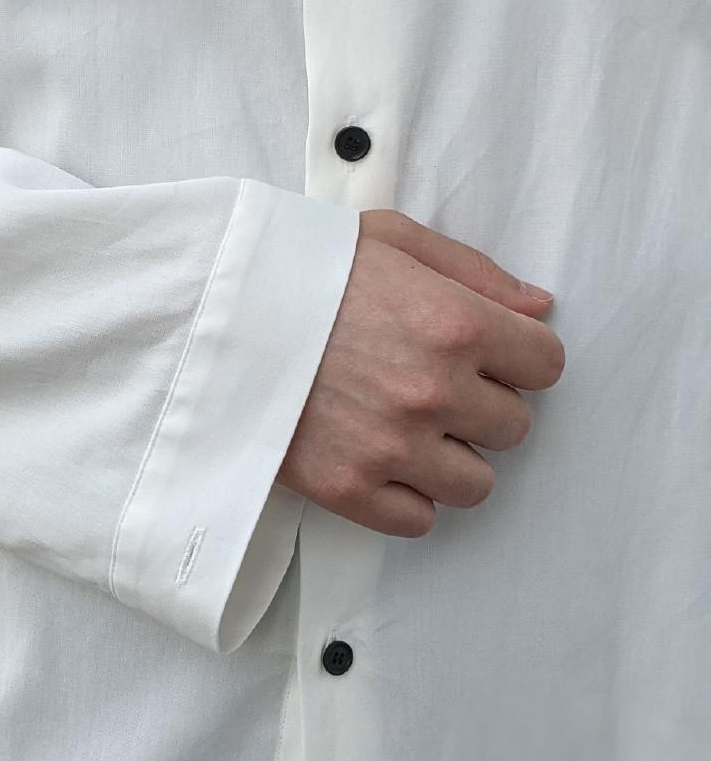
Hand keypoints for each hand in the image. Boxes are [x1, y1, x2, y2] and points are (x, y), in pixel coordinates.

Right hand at [277, 208, 565, 536]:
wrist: (213, 317)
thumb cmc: (298, 272)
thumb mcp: (390, 239)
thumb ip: (474, 271)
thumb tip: (538, 309)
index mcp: (455, 323)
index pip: (545, 365)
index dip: (519, 359)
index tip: (487, 358)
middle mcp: (433, 391)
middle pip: (513, 428)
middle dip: (482, 408)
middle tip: (435, 391)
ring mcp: (390, 447)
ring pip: (475, 484)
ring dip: (451, 461)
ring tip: (410, 433)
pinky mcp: (347, 488)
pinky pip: (417, 521)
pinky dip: (407, 499)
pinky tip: (383, 465)